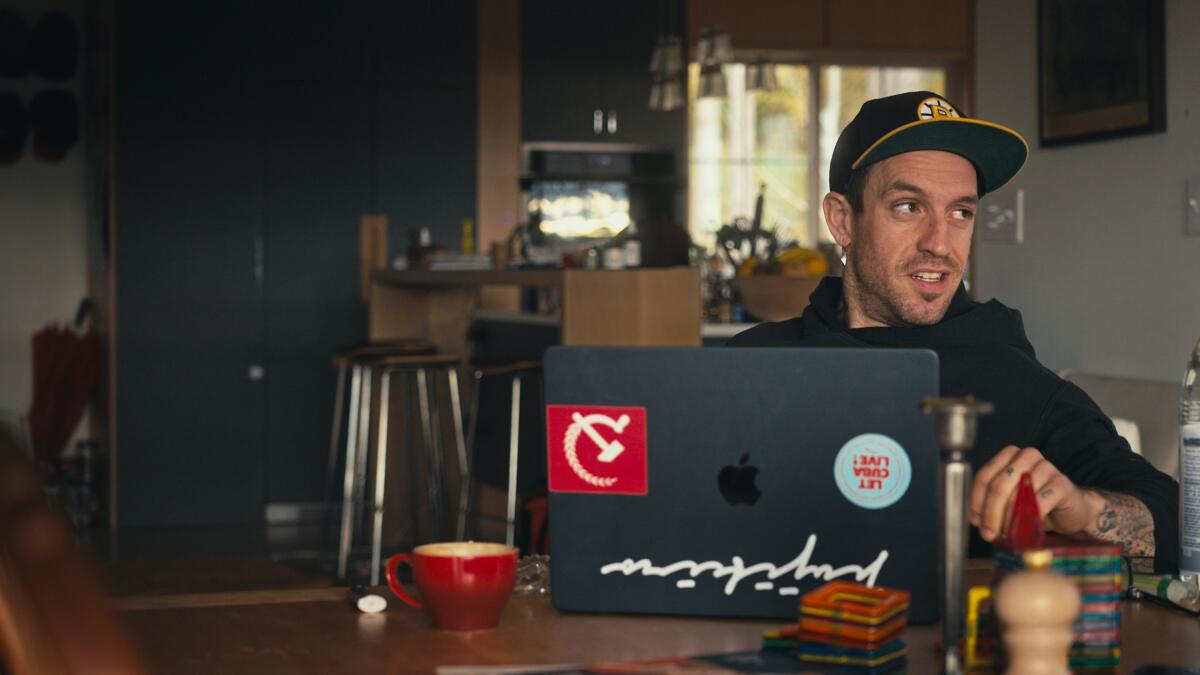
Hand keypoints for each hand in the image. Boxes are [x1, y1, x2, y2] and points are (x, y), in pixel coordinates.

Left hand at [968, 445, 1096, 541]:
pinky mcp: (1061, 483)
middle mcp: (1027, 456)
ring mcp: (1046, 467)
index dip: (976, 502)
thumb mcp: (1008, 502)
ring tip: (1007, 534)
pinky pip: (1038, 503)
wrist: (1072, 510)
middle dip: (990, 513)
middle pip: (998, 486)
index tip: (976, 522)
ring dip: (1008, 519)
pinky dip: (1029, 520)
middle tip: (989, 534)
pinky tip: (1026, 530)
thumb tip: (975, 519)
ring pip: (1016, 495)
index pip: (984, 477)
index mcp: (1009, 455)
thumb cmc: (1036, 504)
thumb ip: (990, 505)